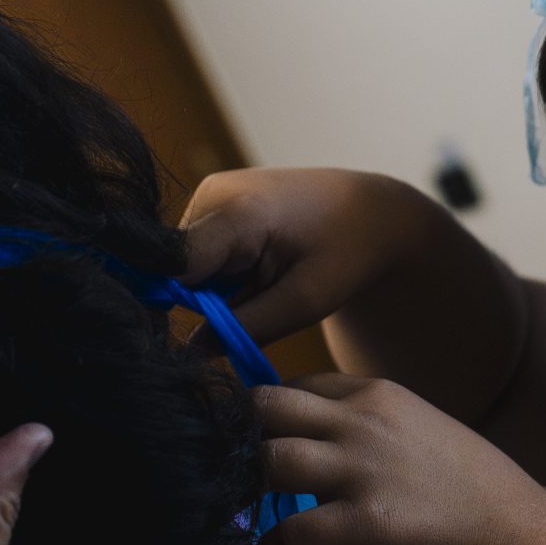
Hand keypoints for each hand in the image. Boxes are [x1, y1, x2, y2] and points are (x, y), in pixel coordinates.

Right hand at [180, 167, 504, 349]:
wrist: (371, 212)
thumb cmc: (348, 254)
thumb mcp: (304, 302)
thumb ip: (244, 328)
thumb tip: (191, 352)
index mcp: (236, 212)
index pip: (174, 270)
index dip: (183, 307)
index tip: (214, 329)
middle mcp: (213, 193)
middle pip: (178, 269)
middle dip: (207, 300)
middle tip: (260, 301)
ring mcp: (211, 192)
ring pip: (187, 264)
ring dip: (217, 287)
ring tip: (267, 282)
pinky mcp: (215, 200)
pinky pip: (199, 252)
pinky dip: (224, 273)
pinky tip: (260, 269)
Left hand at [254, 374, 542, 544]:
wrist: (519, 541)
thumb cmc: (476, 495)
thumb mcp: (421, 434)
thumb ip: (371, 432)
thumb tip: (327, 450)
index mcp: (377, 395)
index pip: (294, 384)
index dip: (263, 415)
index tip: (252, 444)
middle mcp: (362, 421)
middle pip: (264, 407)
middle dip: (237, 438)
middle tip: (230, 476)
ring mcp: (361, 469)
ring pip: (267, 459)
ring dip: (245, 488)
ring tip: (243, 515)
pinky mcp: (364, 522)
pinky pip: (292, 530)